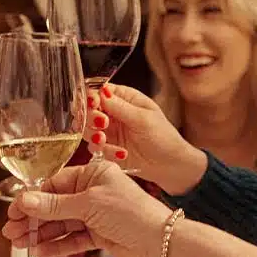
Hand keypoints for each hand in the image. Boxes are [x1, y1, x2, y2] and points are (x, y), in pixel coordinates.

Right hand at [2, 162, 175, 256]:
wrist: (160, 242)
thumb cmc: (132, 213)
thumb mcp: (89, 204)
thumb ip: (54, 205)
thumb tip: (24, 201)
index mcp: (93, 174)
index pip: (55, 184)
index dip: (33, 199)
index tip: (14, 211)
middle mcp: (94, 192)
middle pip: (55, 205)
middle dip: (33, 219)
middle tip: (11, 230)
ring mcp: (96, 214)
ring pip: (61, 224)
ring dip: (41, 234)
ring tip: (20, 244)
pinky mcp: (100, 234)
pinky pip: (73, 238)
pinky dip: (57, 244)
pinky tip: (40, 250)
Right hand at [85, 84, 206, 194]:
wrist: (170, 165)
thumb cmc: (163, 137)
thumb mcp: (143, 118)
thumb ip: (119, 106)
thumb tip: (101, 91)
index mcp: (124, 98)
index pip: (98, 91)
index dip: (91, 97)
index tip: (93, 104)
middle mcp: (113, 113)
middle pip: (87, 109)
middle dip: (91, 117)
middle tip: (102, 124)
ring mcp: (109, 131)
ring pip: (86, 129)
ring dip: (93, 135)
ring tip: (104, 140)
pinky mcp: (107, 148)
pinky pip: (94, 148)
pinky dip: (104, 151)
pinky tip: (121, 153)